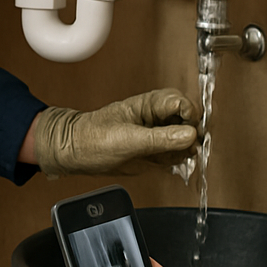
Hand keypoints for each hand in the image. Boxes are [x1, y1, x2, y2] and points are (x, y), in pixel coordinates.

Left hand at [32, 89, 198, 178]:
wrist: (74, 154)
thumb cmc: (91, 138)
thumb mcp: (127, 139)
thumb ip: (159, 139)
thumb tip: (189, 135)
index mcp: (148, 105)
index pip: (180, 102)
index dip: (190, 116)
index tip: (191, 132)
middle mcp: (154, 118)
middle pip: (186, 120)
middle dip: (192, 134)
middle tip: (190, 148)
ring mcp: (154, 135)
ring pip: (183, 138)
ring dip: (186, 149)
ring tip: (178, 158)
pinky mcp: (152, 151)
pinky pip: (173, 153)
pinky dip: (177, 159)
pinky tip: (171, 164)